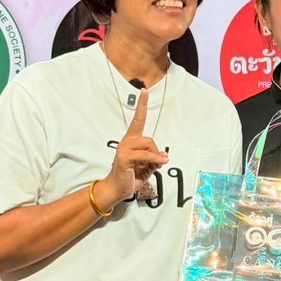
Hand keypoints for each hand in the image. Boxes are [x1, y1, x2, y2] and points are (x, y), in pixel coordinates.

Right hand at [98, 88, 167, 205]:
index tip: (144, 91)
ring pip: (148, 145)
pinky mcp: (124, 157)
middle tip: (155, 163)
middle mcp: (127, 142)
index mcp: (131, 141)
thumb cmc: (130, 177)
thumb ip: (154, 159)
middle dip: (156, 151)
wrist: (117, 189)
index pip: (137, 119)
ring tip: (152, 166)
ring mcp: (124, 149)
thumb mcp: (147, 167)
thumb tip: (164, 156)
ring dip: (155, 157)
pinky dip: (154, 159)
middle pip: (150, 139)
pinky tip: (159, 163)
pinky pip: (145, 155)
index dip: (142, 105)